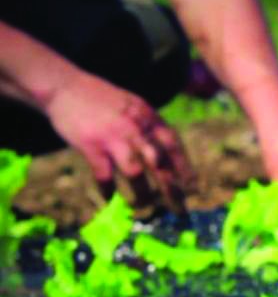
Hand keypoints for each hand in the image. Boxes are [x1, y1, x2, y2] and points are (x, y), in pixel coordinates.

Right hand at [43, 69, 192, 208]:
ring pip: (135, 173)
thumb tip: (166, 154)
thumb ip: (149, 126)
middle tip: (179, 210)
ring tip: (145, 206)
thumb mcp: (133, 106)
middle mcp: (135, 128)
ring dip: (143, 194)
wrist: (65, 86)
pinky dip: (109, 191)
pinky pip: (104, 176)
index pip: (173, 145)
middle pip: (160, 164)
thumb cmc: (102, 100)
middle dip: (172, 189)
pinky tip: (111, 201)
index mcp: (148, 117)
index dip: (184, 167)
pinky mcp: (91, 146)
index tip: (192, 186)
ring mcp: (113, 137)